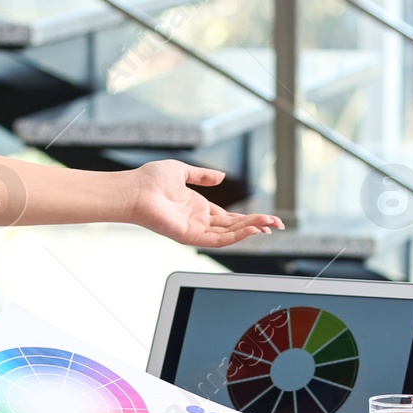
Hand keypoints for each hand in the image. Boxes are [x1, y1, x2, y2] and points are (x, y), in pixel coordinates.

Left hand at [127, 160, 282, 247]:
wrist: (134, 190)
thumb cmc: (150, 180)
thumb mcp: (182, 171)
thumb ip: (203, 176)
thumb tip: (222, 177)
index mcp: (199, 208)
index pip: (231, 218)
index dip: (251, 218)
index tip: (270, 218)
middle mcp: (199, 221)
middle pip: (235, 227)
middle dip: (258, 225)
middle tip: (278, 224)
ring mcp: (195, 230)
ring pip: (230, 235)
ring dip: (251, 230)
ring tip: (270, 225)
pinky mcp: (189, 237)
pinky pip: (217, 240)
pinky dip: (235, 237)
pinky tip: (251, 229)